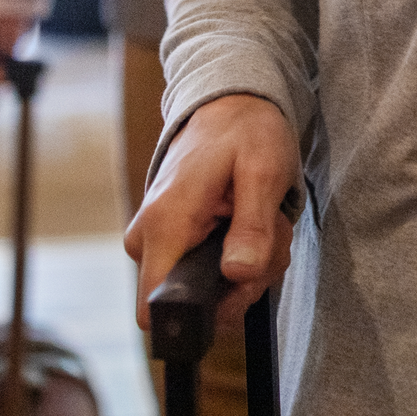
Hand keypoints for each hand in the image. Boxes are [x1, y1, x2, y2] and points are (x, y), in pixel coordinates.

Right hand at [124, 93, 298, 340]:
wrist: (229, 105)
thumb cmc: (245, 130)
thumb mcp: (263, 169)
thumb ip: (252, 225)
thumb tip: (238, 275)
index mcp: (164, 223)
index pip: (156, 310)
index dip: (210, 310)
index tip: (248, 276)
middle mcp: (147, 239)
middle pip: (194, 307)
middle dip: (245, 282)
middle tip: (270, 235)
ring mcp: (155, 243)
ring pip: (206, 295)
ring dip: (249, 268)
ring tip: (263, 222)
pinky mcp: (168, 244)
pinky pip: (204, 277)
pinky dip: (239, 260)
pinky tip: (251, 227)